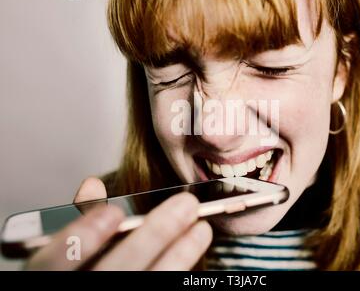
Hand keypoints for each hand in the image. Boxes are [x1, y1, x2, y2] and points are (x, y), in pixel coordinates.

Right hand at [25, 177, 212, 269]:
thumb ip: (78, 222)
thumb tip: (93, 185)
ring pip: (147, 282)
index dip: (81, 239)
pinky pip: (161, 289)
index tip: (112, 211)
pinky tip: (192, 251)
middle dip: (155, 236)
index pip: (53, 263)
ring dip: (180, 255)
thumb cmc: (79, 269)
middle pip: (117, 270)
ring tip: (202, 228)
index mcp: (49, 277)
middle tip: (186, 204)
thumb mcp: (63, 252)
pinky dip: (178, 271)